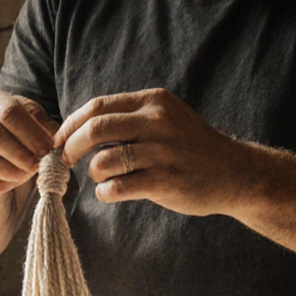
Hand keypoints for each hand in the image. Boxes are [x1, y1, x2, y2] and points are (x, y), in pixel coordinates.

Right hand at [0, 87, 57, 196]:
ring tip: (26, 175)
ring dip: (7, 169)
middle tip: (37, 165)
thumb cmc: (17, 136)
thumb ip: (44, 128)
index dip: (30, 132)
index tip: (48, 149)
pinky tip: (10, 185)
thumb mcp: (33, 125)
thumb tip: (56, 140)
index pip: (7, 111)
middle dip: (18, 152)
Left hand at [55, 88, 254, 216]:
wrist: (235, 173)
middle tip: (66, 160)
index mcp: (153, 102)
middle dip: (71, 147)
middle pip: (94, 129)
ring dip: (93, 173)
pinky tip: (111, 193)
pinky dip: (105, 192)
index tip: (60, 140)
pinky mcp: (165, 181)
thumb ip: (130, 118)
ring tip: (103, 178)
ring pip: (103, 161)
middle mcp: (157, 122)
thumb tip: (78, 128)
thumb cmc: (191, 148)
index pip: (98, 106)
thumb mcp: (166, 118)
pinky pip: (117, 187)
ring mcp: (162, 152)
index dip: (70, 124)